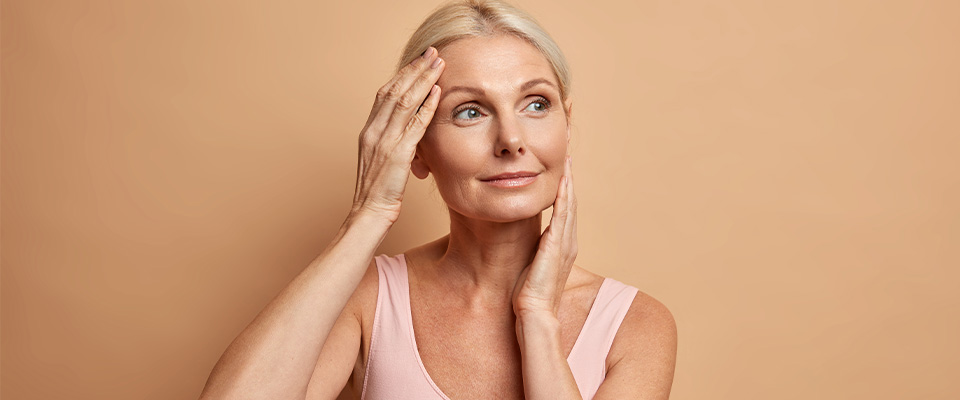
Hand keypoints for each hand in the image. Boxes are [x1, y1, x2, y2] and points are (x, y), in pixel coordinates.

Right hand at [350, 47, 444, 224]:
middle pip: (394, 90)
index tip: (418, 61)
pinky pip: (414, 125)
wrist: (368, 213)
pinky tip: (437, 93)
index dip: (403, 74)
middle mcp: (373, 131)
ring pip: (404, 101)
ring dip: (423, 80)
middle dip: (414, 69)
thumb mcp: (381, 161)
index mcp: (368, 131)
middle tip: (431, 52)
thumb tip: (406, 130)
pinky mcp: (397, 154)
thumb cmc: (377, 192)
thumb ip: (391, 142)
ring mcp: (384, 141)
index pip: (385, 93)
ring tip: (438, 64)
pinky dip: (426, 106)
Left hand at [511, 155, 577, 317]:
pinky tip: (562, 182)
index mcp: (563, 245)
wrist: (534, 312)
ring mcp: (565, 243)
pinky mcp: (556, 246)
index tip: (562, 168)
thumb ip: (535, 249)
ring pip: (570, 205)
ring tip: (567, 160)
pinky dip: (563, 198)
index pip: (566, 209)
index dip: (565, 187)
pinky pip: (562, 216)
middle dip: (569, 177)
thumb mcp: (533, 263)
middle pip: (572, 201)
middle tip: (568, 153)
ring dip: (569, 181)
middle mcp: (568, 241)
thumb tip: (525, 237)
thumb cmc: (530, 292)